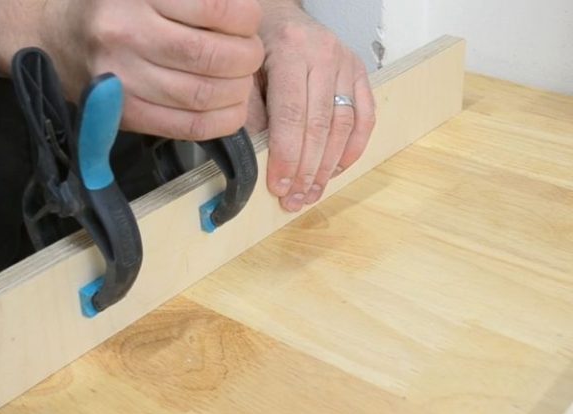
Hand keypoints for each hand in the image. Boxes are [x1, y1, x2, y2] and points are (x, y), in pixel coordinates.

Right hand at [38, 0, 264, 140]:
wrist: (57, 38)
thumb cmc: (115, 7)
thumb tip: (245, 15)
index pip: (214, 8)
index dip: (245, 19)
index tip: (248, 23)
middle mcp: (125, 34)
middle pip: (209, 56)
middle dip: (246, 58)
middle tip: (249, 55)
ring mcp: (122, 79)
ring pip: (202, 94)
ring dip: (237, 91)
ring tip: (240, 80)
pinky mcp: (125, 114)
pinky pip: (188, 126)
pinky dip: (222, 121)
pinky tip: (231, 108)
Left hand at [247, 2, 375, 211]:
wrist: (280, 13)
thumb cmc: (258, 43)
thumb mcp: (244, 70)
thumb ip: (250, 109)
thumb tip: (260, 155)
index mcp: (291, 50)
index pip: (291, 114)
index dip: (286, 156)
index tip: (279, 185)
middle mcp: (325, 55)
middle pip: (320, 125)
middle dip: (306, 169)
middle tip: (294, 198)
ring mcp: (348, 63)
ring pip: (344, 125)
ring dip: (328, 166)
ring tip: (311, 192)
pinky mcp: (361, 72)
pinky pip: (365, 117)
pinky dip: (353, 148)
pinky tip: (336, 170)